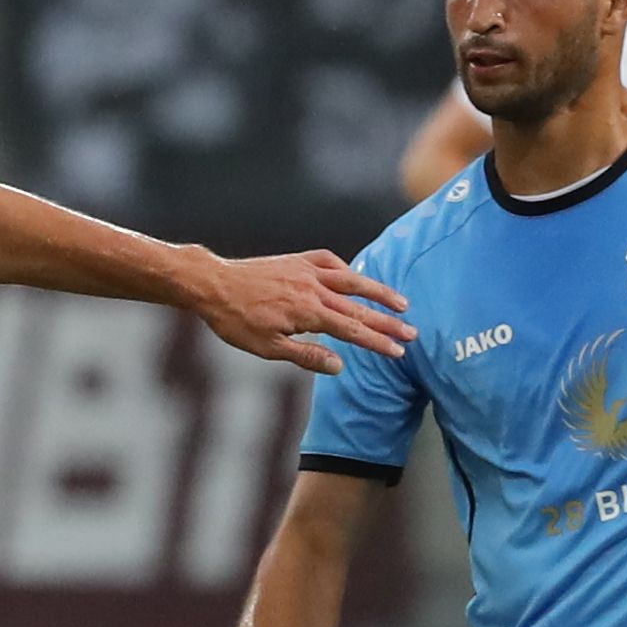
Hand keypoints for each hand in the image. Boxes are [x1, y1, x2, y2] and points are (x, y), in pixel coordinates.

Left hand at [195, 250, 410, 374]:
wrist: (214, 284)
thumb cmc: (237, 321)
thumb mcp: (268, 348)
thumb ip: (306, 356)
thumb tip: (339, 366)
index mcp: (308, 313)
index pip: (352, 330)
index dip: (377, 342)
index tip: (399, 352)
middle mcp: (313, 288)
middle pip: (359, 307)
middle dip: (388, 322)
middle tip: (412, 333)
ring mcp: (307, 271)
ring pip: (352, 280)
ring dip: (378, 291)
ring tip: (401, 303)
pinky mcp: (297, 261)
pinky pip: (329, 262)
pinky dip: (346, 270)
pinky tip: (355, 278)